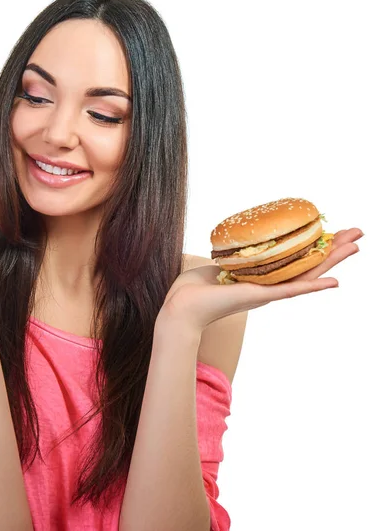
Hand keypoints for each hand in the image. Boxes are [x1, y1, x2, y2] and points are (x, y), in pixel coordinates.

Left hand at [157, 228, 362, 332]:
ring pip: (307, 274)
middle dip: (332, 249)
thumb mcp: (219, 265)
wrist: (181, 307)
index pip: (293, 260)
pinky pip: (291, 290)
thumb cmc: (193, 289)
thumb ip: (234, 258)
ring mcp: (267, 293)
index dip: (314, 247)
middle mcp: (268, 286)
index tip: (331, 232)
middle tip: (357, 235)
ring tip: (356, 246)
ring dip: (333, 260)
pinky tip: (334, 281)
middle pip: (308, 265)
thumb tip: (236, 246)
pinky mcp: (260, 297)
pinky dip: (313, 286)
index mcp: (259, 278)